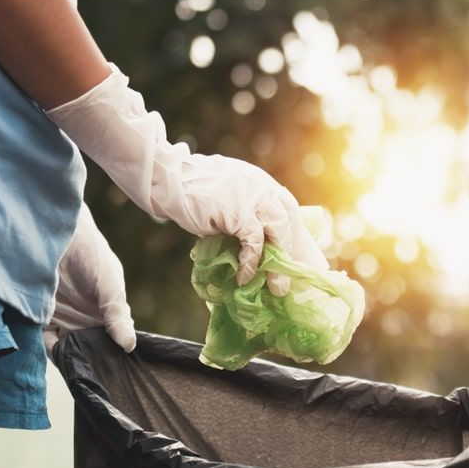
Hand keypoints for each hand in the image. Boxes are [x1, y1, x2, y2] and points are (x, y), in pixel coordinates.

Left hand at [45, 204, 134, 354]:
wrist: (56, 236)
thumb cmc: (92, 255)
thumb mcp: (111, 285)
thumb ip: (117, 315)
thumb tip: (129, 345)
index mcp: (108, 312)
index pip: (114, 340)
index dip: (115, 355)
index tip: (115, 369)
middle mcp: (87, 319)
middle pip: (92, 348)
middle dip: (93, 360)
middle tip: (94, 372)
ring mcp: (65, 319)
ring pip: (70, 347)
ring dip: (71, 357)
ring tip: (76, 364)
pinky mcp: (42, 318)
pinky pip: (46, 340)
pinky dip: (51, 348)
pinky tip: (56, 350)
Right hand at [46, 66, 327, 294]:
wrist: (166, 179)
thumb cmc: (190, 193)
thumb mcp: (225, 200)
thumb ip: (241, 215)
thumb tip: (251, 249)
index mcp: (260, 183)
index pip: (288, 210)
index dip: (297, 236)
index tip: (302, 259)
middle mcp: (262, 187)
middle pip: (289, 221)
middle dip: (295, 252)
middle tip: (294, 279)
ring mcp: (252, 196)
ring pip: (278, 231)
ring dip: (278, 263)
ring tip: (275, 288)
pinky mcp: (238, 210)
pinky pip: (253, 241)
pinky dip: (251, 261)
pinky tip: (244, 277)